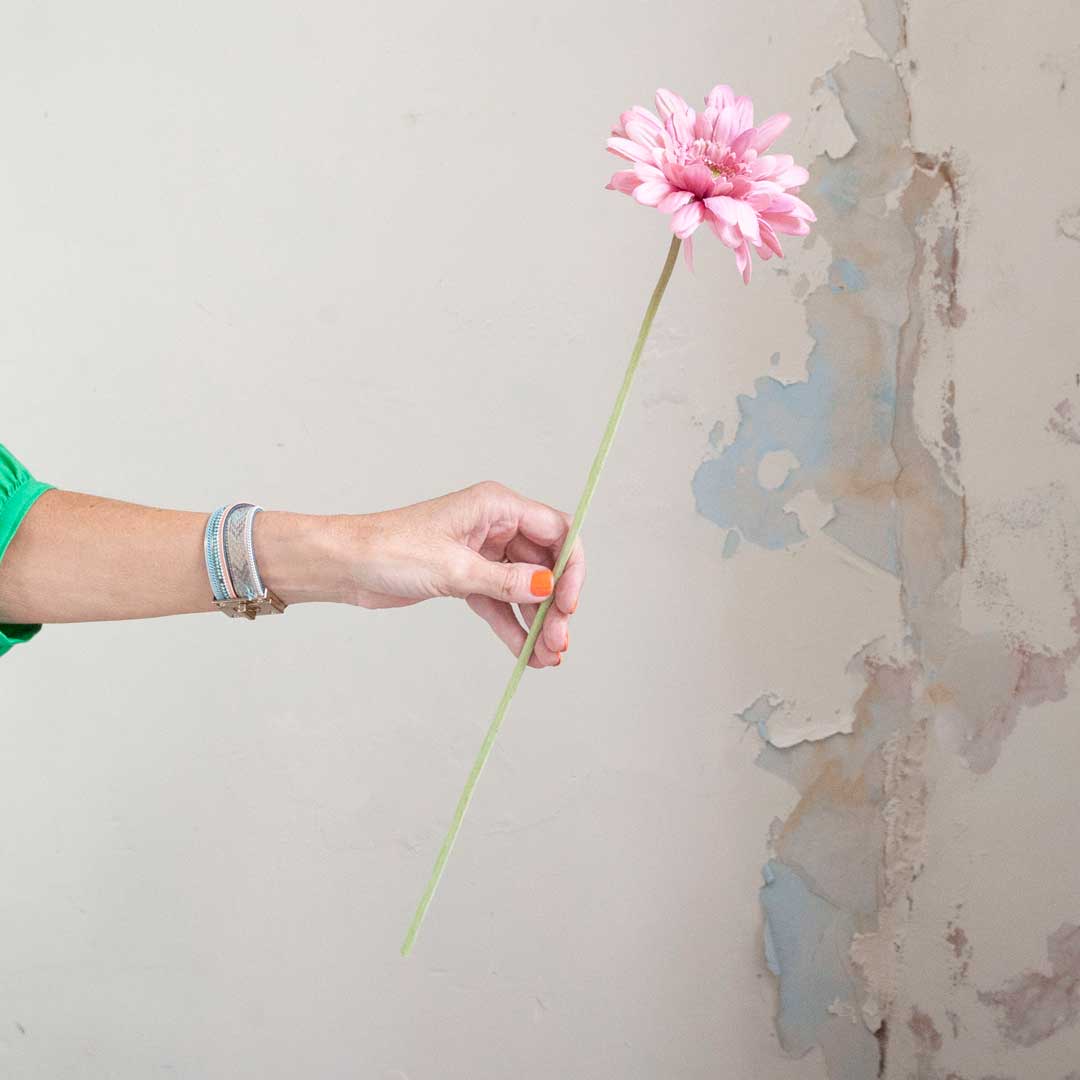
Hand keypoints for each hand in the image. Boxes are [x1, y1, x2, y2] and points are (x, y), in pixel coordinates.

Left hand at [342, 481, 584, 668]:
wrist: (347, 565)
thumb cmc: (390, 549)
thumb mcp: (454, 568)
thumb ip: (505, 581)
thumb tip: (547, 588)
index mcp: (497, 506)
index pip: (557, 531)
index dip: (571, 568)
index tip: (568, 604)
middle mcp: (495, 525)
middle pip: (545, 564)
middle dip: (554, 605)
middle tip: (557, 641)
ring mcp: (482, 552)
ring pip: (524, 588)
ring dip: (537, 622)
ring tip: (545, 657)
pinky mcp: (466, 577)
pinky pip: (500, 602)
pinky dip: (512, 626)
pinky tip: (524, 653)